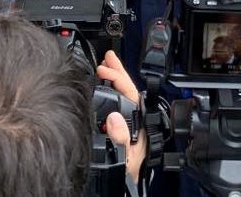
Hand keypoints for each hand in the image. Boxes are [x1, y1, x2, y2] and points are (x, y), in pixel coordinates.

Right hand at [97, 51, 145, 182]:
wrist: (127, 189)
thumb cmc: (129, 177)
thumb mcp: (125, 160)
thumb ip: (121, 140)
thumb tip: (114, 119)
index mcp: (140, 126)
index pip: (132, 95)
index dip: (119, 79)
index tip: (106, 68)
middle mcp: (135, 124)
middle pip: (128, 92)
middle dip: (117, 73)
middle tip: (107, 57)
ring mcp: (128, 127)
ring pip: (122, 98)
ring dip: (113, 81)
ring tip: (105, 65)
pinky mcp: (119, 131)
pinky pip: (115, 107)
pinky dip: (108, 94)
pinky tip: (101, 89)